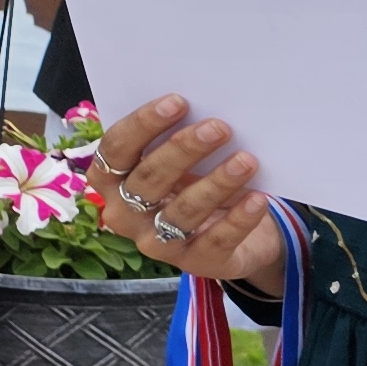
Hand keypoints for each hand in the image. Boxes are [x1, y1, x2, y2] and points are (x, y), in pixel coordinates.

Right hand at [93, 95, 289, 294]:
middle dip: (184, 150)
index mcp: (109, 182)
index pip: (115, 150)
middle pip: (148, 179)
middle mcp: (123, 215)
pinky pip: (215, 241)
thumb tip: (199, 108)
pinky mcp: (194, 264)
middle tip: (219, 127)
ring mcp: (156, 244)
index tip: (178, 101)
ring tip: (246, 160)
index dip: (143, 125)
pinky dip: (238, 219)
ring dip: (216, 183)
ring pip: (182, 212)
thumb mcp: (175, 164)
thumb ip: (171, 141)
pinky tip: (257, 199)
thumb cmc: (192, 183)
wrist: (229, 235)